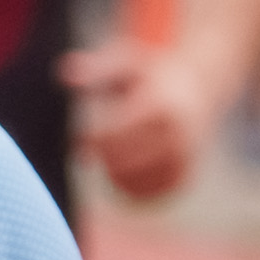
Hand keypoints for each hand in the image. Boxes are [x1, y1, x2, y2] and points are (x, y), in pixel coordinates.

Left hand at [69, 41, 210, 204]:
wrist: (195, 89)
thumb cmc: (147, 76)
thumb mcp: (124, 64)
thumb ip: (95, 70)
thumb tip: (64, 74)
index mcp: (160, 105)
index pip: (116, 133)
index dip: (91, 139)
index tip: (77, 139)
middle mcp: (177, 134)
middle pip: (123, 159)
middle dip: (102, 156)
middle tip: (87, 152)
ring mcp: (184, 158)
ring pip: (134, 181)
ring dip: (112, 173)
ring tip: (107, 159)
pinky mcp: (184, 177)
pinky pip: (148, 194)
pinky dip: (129, 188)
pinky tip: (121, 172)